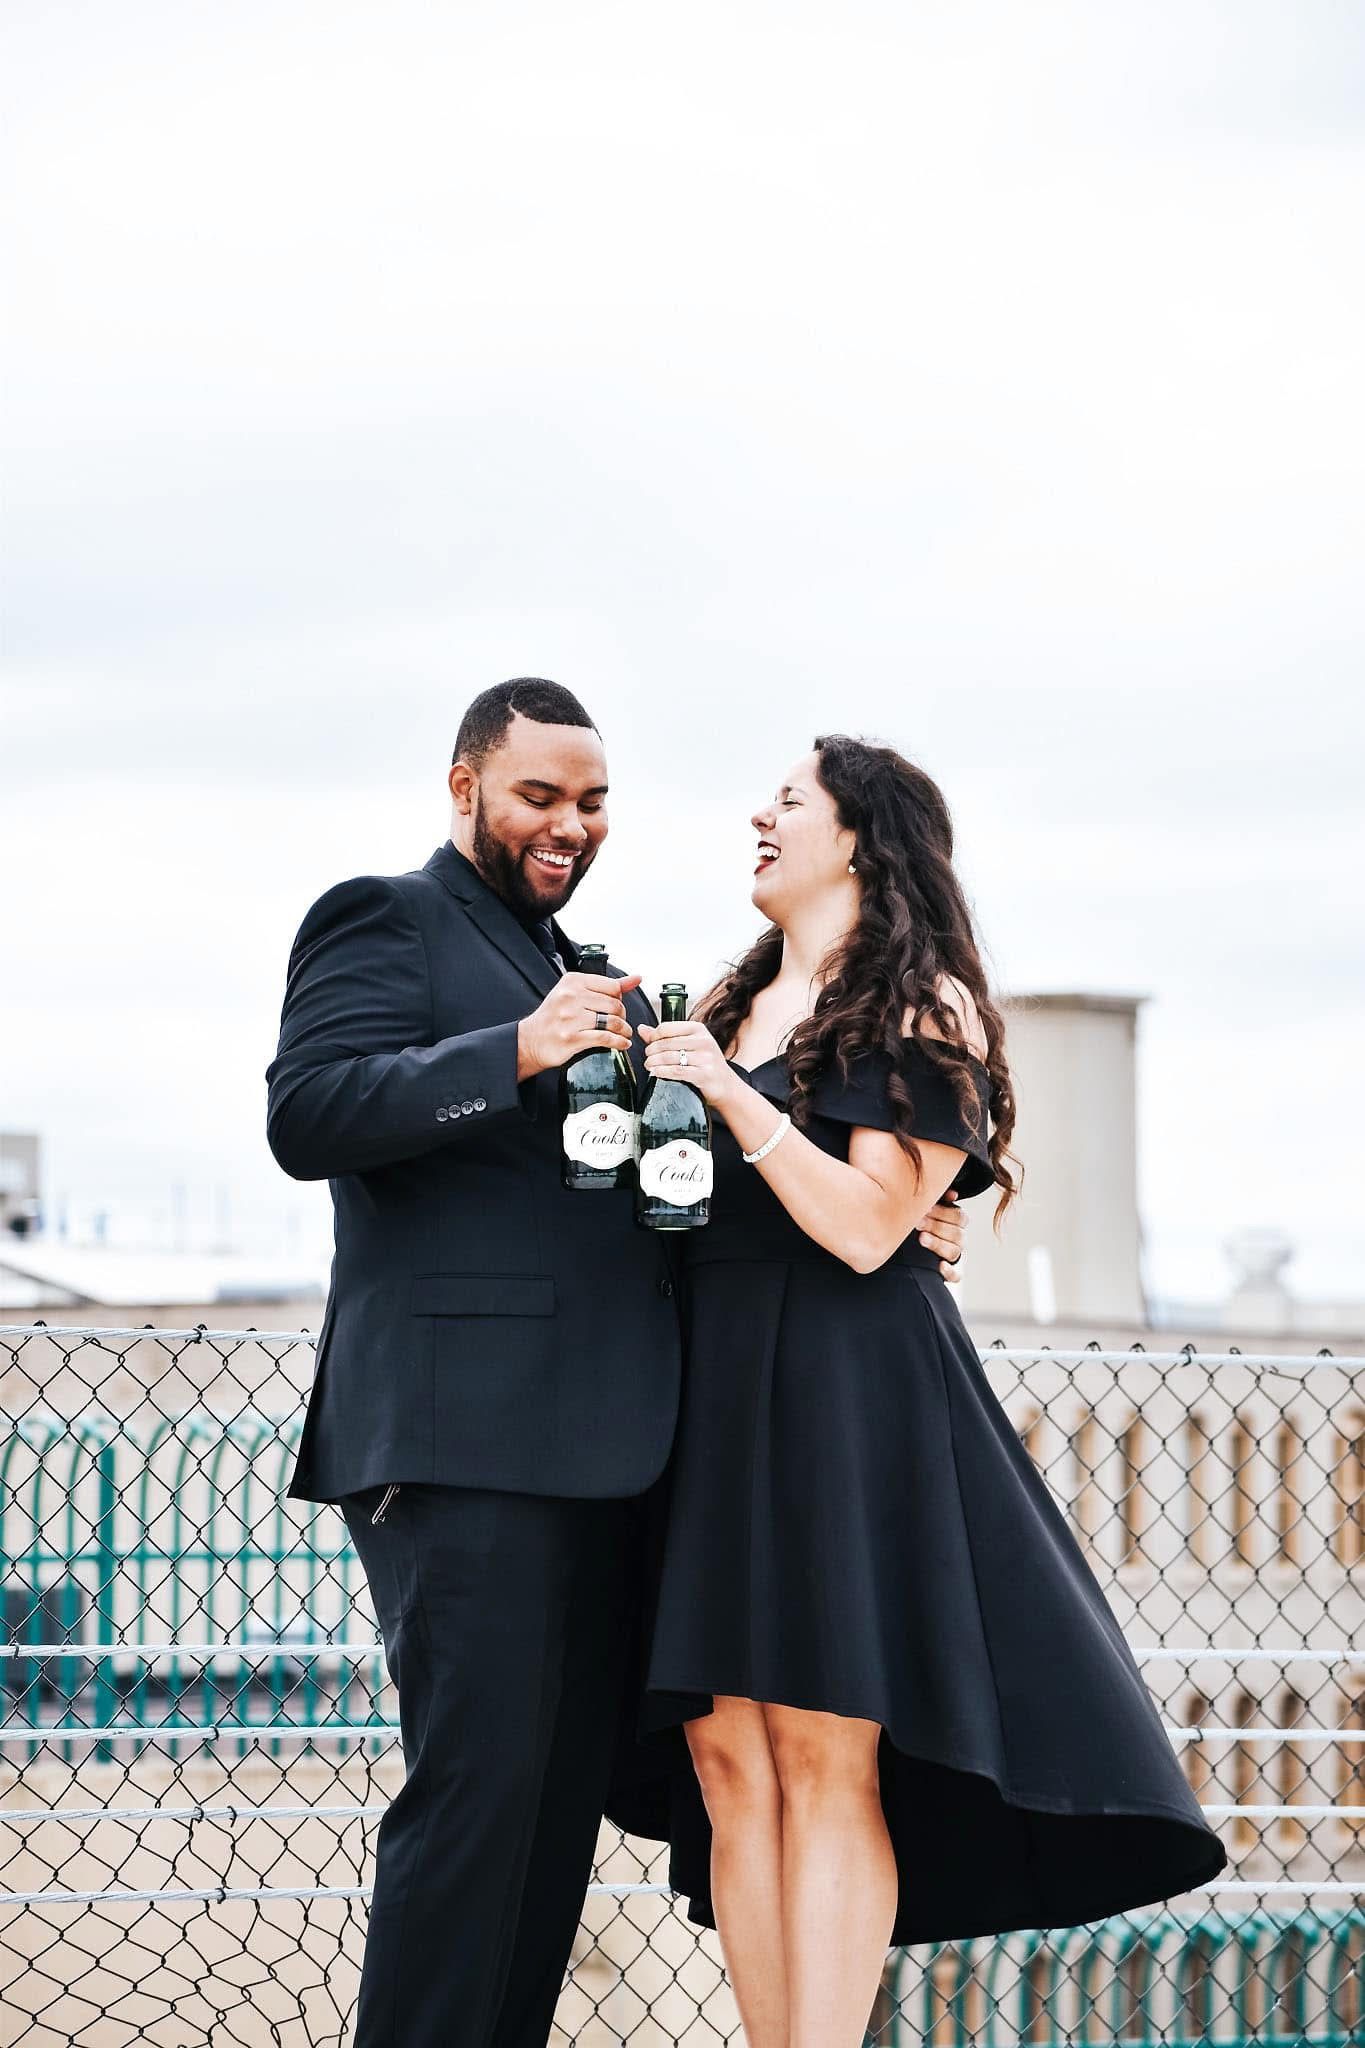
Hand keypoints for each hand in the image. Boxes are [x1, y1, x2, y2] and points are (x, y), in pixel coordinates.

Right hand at [517, 971, 641, 1079]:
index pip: (612, 987)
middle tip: (620, 1023)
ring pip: (612, 1022)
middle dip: (622, 1016)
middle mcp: (570, 997)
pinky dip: (619, 1042)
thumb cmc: (555, 1016)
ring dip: (623, 1030)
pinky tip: (622, 1044)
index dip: (620, 999)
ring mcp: (570, 1018)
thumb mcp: (575, 993)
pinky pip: (605, 1038)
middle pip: (614, 1005)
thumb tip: (636, 978)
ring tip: (624, 1034)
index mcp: (572, 981)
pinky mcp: (571, 1038)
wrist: (530, 1040)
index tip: (617, 1008)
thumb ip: (606, 986)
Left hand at [638, 1019, 737, 1109]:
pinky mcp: (704, 1074)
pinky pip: (676, 1072)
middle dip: (651, 1051)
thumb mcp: (689, 1045)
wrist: (726, 1085)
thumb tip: (641, 1029)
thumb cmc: (705, 1063)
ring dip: (653, 1062)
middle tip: (647, 1058)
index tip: (650, 1044)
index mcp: (698, 1029)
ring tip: (649, 1066)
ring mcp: (705, 1058)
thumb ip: (665, 1036)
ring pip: (669, 1057)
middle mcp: (703, 1041)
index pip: (666, 1028)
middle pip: (665, 1043)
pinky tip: (655, 1073)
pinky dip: (662, 1072)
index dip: (653, 1037)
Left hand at [918, 1190, 966, 1283]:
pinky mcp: (951, 1273)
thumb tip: (952, 1193)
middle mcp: (959, 1240)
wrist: (912, 1248)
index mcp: (957, 1223)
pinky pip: (956, 1275)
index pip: (959, 1217)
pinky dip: (949, 1272)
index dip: (943, 1212)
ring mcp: (956, 1257)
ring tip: (922, 1239)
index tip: (925, 1208)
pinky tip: (940, 1266)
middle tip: (918, 1223)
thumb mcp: (929, 1209)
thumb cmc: (922, 1223)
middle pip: (957, 1234)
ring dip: (938, 1244)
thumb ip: (938, 1200)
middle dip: (936, 1227)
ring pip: (954, 1252)